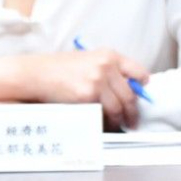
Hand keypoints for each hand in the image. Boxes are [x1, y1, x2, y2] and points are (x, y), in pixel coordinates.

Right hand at [17, 50, 151, 130]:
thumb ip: (109, 70)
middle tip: (134, 120)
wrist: (37, 73)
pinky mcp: (87, 95)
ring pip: (119, 106)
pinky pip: (103, 113)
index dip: (143, 87)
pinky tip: (105, 125)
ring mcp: (98, 81)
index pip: (138, 72)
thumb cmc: (60, 68)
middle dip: (134, 110)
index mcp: (110, 55)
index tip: (143, 96)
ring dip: (121, 119)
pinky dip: (106, 121)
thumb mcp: (89, 60)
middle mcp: (107, 66)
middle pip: (130, 93)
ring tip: (121, 125)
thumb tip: (126, 87)